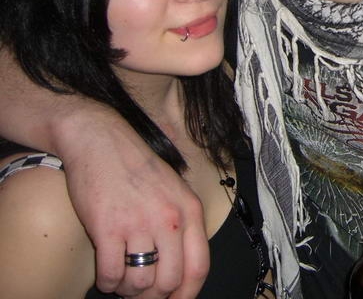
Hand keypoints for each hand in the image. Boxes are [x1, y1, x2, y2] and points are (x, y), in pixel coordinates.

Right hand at [56, 107, 209, 297]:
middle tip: (140, 291)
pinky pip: (111, 274)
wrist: (100, 140)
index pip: (199, 267)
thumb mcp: (174, 189)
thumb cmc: (136, 166)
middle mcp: (169, 218)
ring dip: (128, 290)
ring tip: (122, 280)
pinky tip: (106, 273)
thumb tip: (179, 268)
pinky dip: (108, 281)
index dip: (187, 294)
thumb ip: (181, 223)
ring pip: (140, 283)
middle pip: (169, 281)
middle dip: (154, 295)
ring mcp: (139, 224)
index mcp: (190, 210)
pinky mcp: (108, 227)